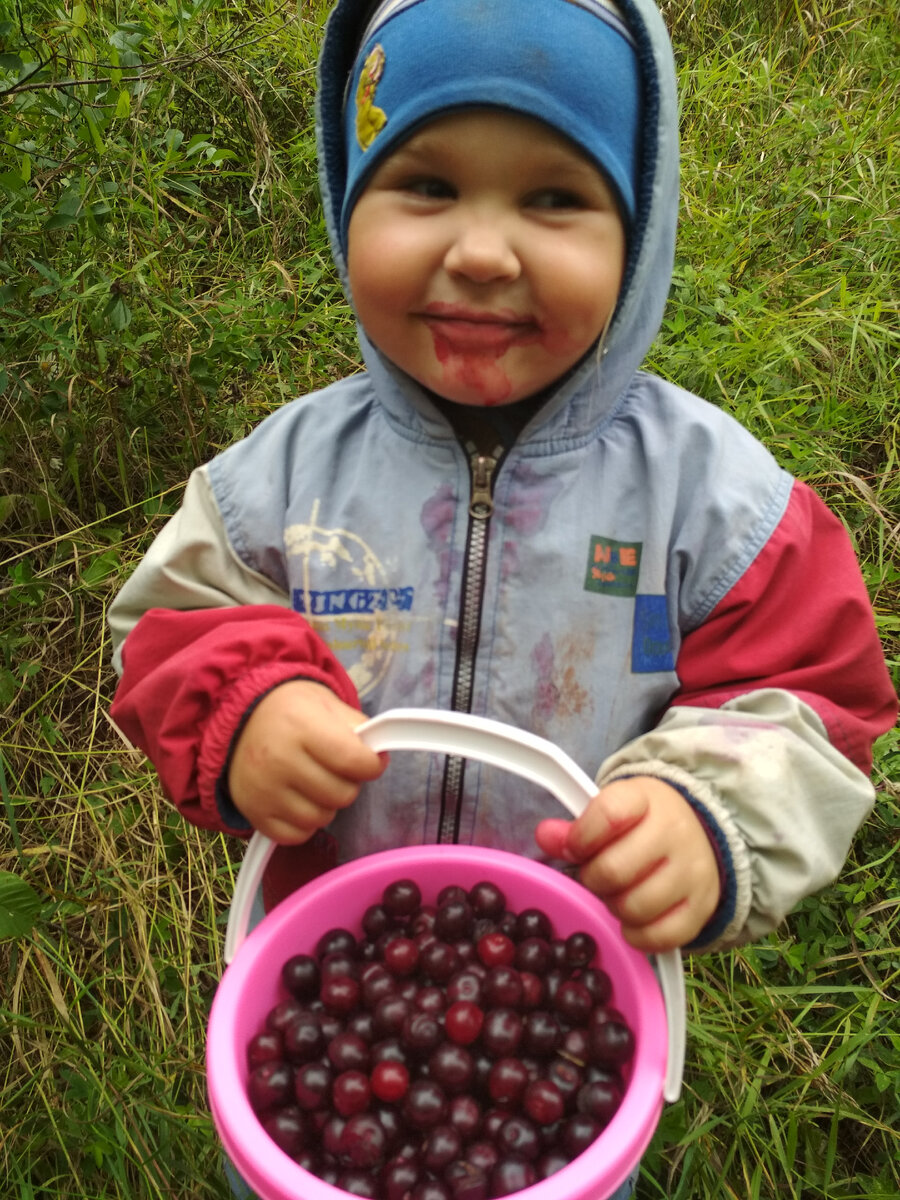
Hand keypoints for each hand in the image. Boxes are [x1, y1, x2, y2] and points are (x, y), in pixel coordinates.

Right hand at [228, 680, 385, 843]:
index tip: (369, 761)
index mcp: (301, 726)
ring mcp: (263, 790)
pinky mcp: (253, 812)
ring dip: (327, 805)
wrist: (242, 720)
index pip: (353, 761)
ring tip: (315, 783)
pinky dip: (304, 823)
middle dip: (348, 783)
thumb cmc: (292, 712)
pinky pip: (297, 835)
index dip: (371, 765)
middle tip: (335, 769)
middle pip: (341, 795)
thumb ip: (358, 729)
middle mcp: (278, 760)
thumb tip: (377, 758)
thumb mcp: (327, 704)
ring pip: (321, 819)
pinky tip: (298, 799)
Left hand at [535, 776, 720, 951]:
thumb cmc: (644, 823)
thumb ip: (575, 828)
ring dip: (615, 908)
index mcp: (646, 799)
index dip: (580, 838)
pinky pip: (659, 936)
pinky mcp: (702, 907)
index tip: (574, 848)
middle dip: (594, 879)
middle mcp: (675, 833)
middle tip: (597, 876)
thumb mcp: (612, 810)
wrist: (699, 834)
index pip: (608, 815)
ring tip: (618, 894)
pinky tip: (634, 919)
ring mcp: (693, 872)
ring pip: (635, 907)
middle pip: (614, 870)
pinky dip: (638, 935)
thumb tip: (545, 836)